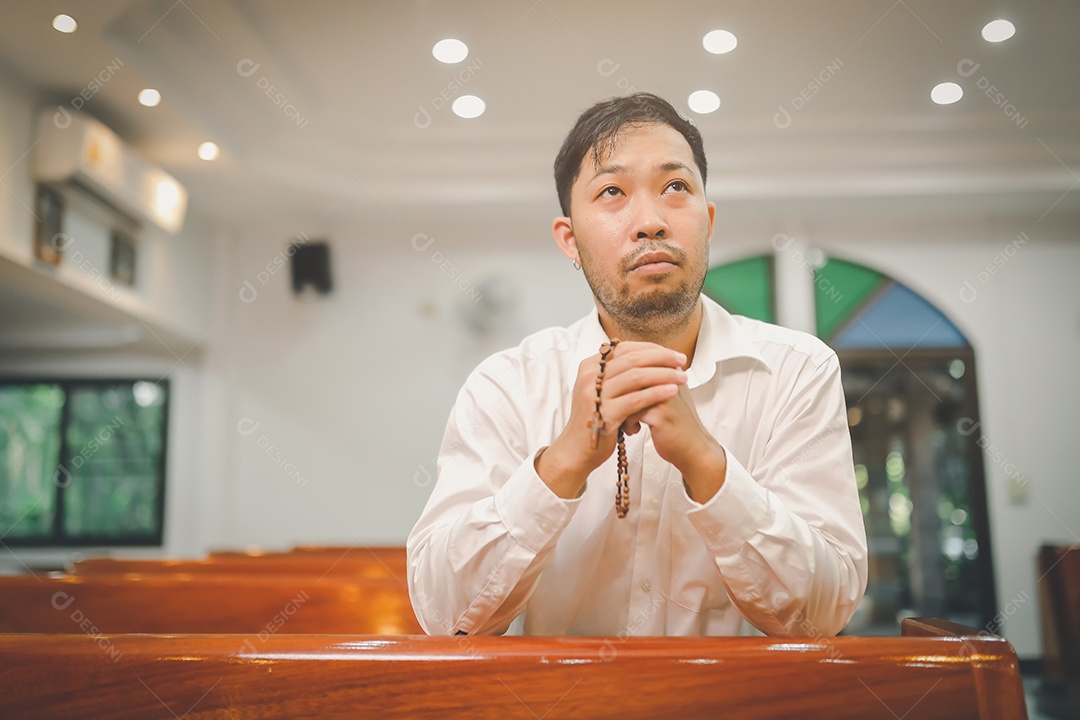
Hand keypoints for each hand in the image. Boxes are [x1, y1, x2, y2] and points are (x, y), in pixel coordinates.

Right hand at [536, 341, 687, 497]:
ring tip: (683, 376)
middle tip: (682, 360)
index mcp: (590, 367)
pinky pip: (635, 399)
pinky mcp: (604, 413)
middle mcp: (589, 377)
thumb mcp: (602, 390)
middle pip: (632, 359)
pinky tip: (672, 391)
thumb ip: (619, 373)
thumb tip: (649, 355)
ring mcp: (595, 395)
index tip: (671, 353)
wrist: (578, 450)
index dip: (651, 349)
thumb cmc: (597, 418)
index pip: (624, 348)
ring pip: (636, 377)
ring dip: (663, 374)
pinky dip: (656, 393)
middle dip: (661, 358)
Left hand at [628, 383, 727, 502]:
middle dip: (621, 394)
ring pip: (628, 394)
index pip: (639, 362)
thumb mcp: (668, 395)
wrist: (694, 448)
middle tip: (621, 408)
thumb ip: (652, 382)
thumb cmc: (678, 423)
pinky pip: (631, 412)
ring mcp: (665, 396)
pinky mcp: (660, 414)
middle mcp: (669, 380)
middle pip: (631, 377)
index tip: (621, 392)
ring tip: (628, 421)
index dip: (624, 377)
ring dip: (623, 410)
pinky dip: (628, 423)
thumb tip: (626, 372)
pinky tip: (635, 429)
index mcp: (671, 372)